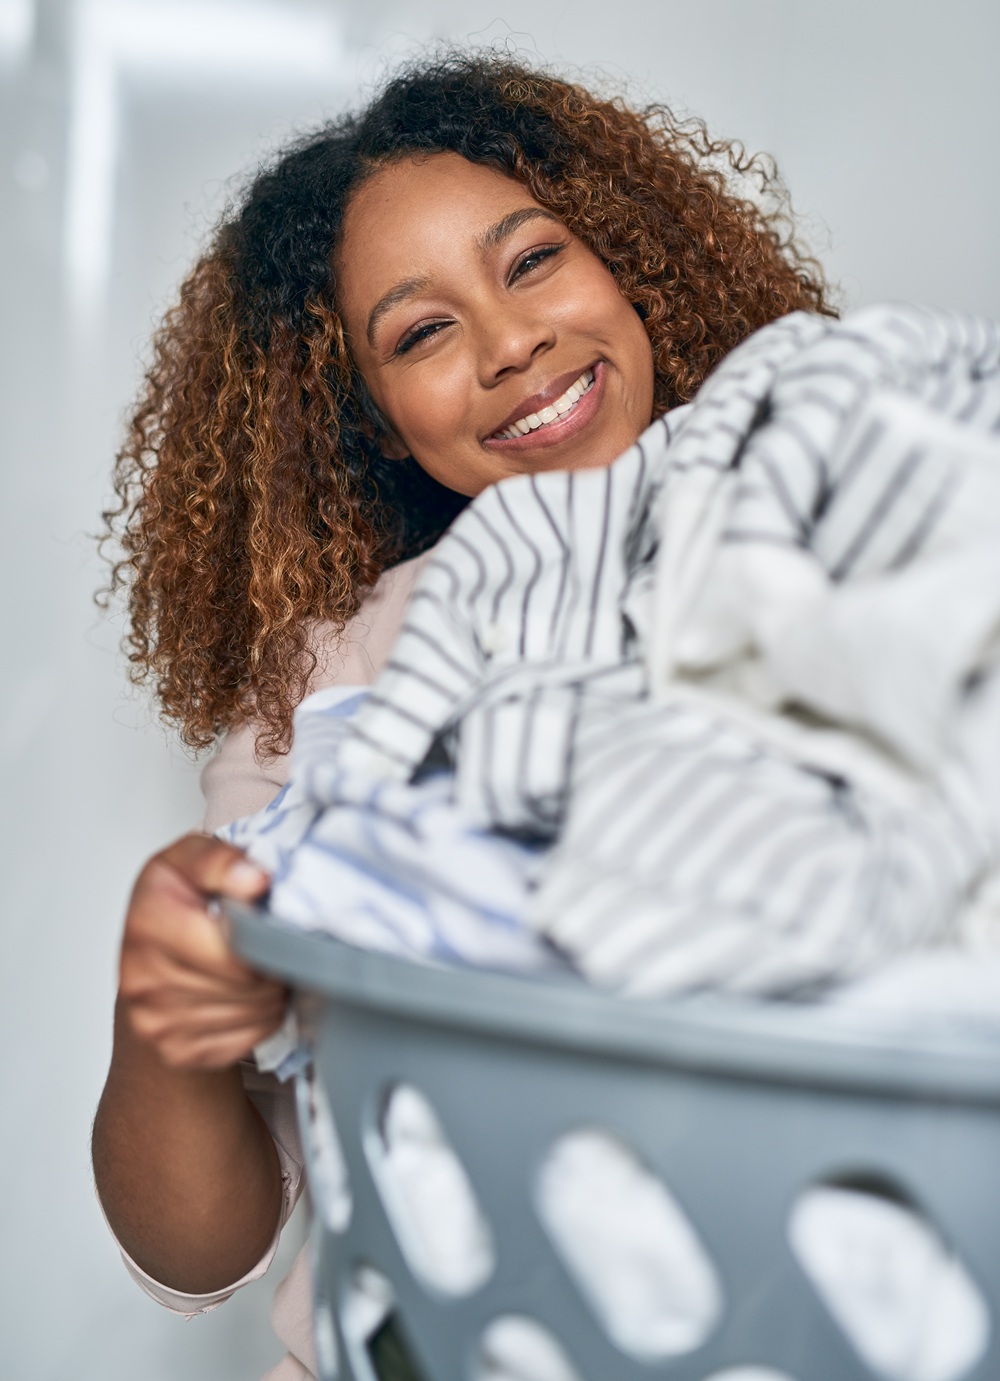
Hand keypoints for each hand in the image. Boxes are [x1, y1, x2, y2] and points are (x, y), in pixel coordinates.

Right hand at [119, 834, 286, 1068]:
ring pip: (254, 1013)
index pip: (230, 950)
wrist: (148, 952)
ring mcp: (155, 1021)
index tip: (268, 923)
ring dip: (271, 990)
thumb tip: (256, 881)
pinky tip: (249, 993)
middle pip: (246, 985)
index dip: (264, 939)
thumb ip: (222, 861)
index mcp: (148, 922)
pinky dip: (262, 1017)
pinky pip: (249, 1038)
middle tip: (269, 944)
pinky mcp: (176, 1051)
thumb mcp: (191, 858)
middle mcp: (142, 978)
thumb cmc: (174, 900)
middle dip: (271, 964)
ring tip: (259, 966)